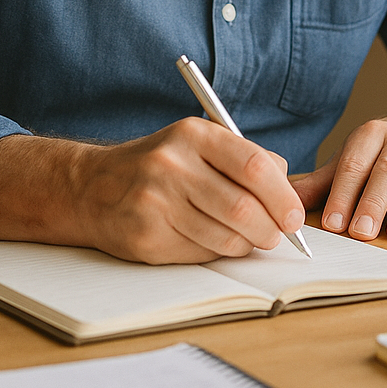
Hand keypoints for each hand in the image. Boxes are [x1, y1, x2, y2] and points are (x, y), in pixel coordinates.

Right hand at [0, 119, 306, 264]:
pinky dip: (218, 253)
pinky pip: (200, 253)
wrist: (92, 187)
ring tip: (247, 238)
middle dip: (269, 229)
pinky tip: (215, 241)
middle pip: (242, 206)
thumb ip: (245, 158)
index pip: (253, 164)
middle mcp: (172, 164)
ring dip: (246, 244)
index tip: (294, 216)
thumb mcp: (200, 143)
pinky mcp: (145, 236)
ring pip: (224, 236)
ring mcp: (156, 201)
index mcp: (193, 134)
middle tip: (276, 235)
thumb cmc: (162, 165)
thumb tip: (290, 188)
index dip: (281, 195)